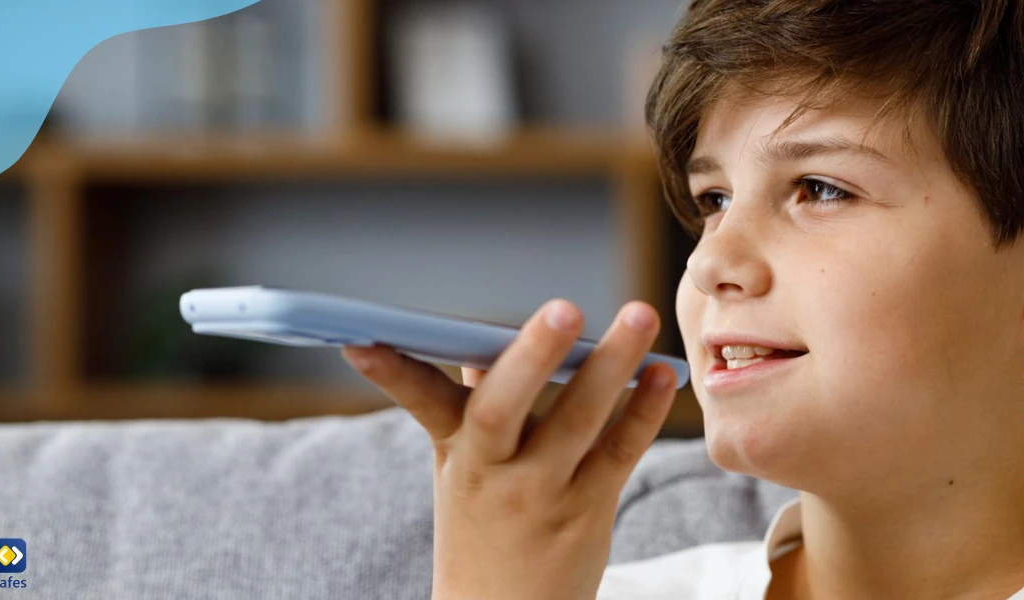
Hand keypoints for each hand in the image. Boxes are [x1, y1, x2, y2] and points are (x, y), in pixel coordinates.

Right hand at [342, 299, 677, 599]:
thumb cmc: (482, 527)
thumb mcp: (463, 467)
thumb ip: (474, 403)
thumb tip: (480, 343)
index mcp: (455, 450)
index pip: (419, 400)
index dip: (392, 371)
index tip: (361, 339)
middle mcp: (493, 470)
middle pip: (504, 407)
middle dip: (532, 355)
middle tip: (564, 308)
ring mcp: (542, 492)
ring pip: (578, 421)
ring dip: (611, 365)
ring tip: (639, 316)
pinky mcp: (587, 509)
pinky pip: (620, 453)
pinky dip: (644, 411)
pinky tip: (662, 375)